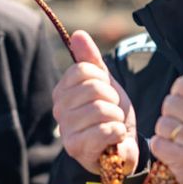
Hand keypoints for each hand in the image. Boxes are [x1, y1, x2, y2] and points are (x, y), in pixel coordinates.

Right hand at [52, 30, 137, 174]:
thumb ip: (92, 60)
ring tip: (113, 124)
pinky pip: (105, 130)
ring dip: (116, 117)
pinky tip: (115, 137)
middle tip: (112, 110)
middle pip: (93, 88)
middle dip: (112, 99)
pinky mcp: (77, 149)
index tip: (106, 91)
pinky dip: (118, 132)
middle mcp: (59, 110)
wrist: (123, 144)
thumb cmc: (112, 113)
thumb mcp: (105, 83)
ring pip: (100, 109)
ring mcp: (66, 131)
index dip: (103, 79)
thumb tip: (78, 34)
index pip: (83, 70)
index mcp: (63, 91)